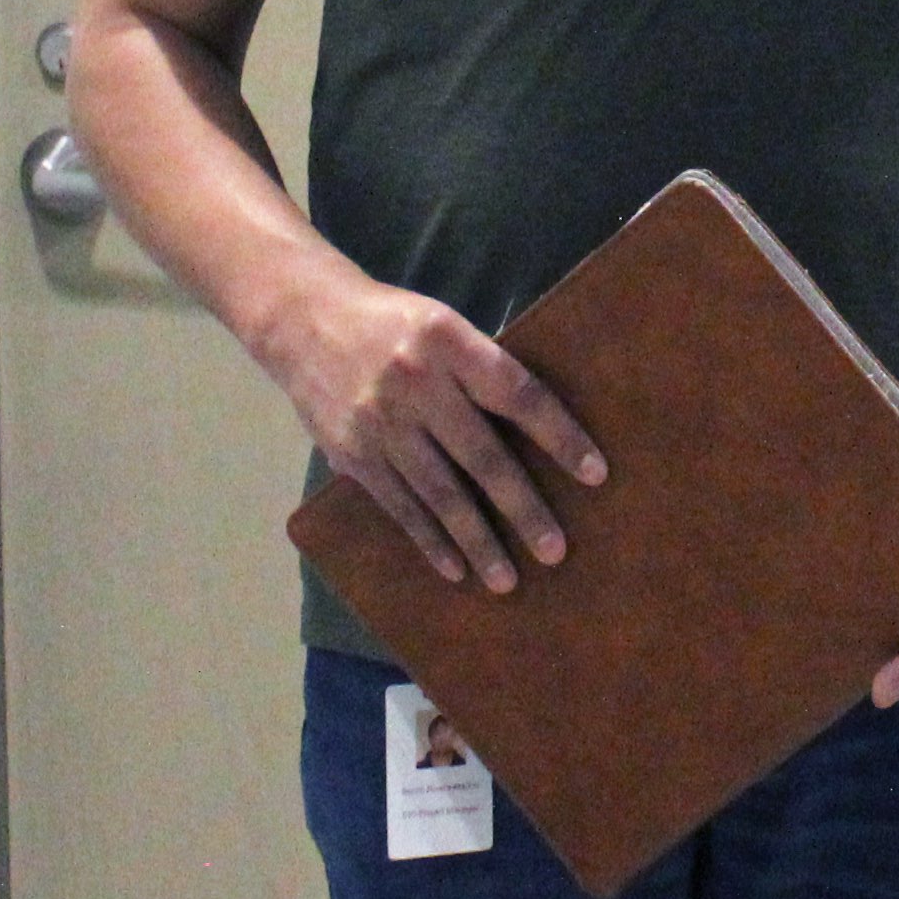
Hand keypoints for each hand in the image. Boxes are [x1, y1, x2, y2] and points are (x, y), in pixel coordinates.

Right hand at [251, 267, 606, 593]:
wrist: (302, 318)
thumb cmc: (393, 323)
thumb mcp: (441, 324)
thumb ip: (480, 369)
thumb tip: (540, 427)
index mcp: (449, 342)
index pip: (518, 395)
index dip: (560, 436)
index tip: (596, 475)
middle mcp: (415, 383)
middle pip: (482, 456)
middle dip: (523, 509)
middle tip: (555, 551)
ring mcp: (380, 423)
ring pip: (440, 493)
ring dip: (478, 542)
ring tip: (508, 580)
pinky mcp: (352, 454)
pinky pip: (400, 506)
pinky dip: (430, 541)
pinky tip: (456, 569)